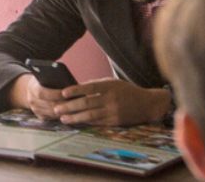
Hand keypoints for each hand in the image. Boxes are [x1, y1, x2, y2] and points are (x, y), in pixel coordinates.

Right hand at [14, 74, 73, 120]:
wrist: (31, 89)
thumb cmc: (43, 80)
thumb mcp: (45, 76)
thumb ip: (54, 79)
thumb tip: (69, 83)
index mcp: (32, 88)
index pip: (42, 93)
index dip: (55, 94)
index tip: (67, 93)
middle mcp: (32, 100)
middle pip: (49, 105)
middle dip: (64, 104)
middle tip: (76, 103)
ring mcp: (36, 110)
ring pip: (53, 113)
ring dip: (65, 112)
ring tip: (76, 108)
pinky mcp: (40, 116)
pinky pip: (53, 118)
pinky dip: (62, 116)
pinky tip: (71, 113)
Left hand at [54, 79, 171, 125]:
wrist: (148, 104)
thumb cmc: (126, 91)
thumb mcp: (113, 83)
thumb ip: (96, 85)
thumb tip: (75, 88)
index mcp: (109, 86)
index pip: (89, 87)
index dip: (75, 90)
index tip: (62, 93)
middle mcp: (111, 98)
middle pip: (86, 103)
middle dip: (69, 106)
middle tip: (56, 109)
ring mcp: (114, 111)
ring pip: (90, 115)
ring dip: (74, 117)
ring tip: (63, 118)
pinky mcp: (116, 122)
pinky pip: (97, 122)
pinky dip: (85, 122)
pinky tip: (76, 122)